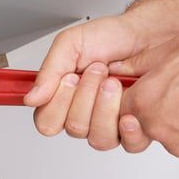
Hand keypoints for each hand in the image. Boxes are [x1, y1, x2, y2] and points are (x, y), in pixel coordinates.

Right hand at [24, 14, 164, 150]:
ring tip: (114, 82)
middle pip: (74, 128)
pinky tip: (130, 112)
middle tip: (97, 70)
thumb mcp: (71, 44)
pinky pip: (129, 144)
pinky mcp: (134, 128)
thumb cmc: (111, 37)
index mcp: (62, 99)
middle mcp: (83, 115)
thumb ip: (49, 71)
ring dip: (106, 108)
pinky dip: (130, 130)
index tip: (70, 77)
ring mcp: (108, 124)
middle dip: (87, 95)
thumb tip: (31, 98)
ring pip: (99, 138)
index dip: (58, 103)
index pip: (46, 121)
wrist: (147, 33)